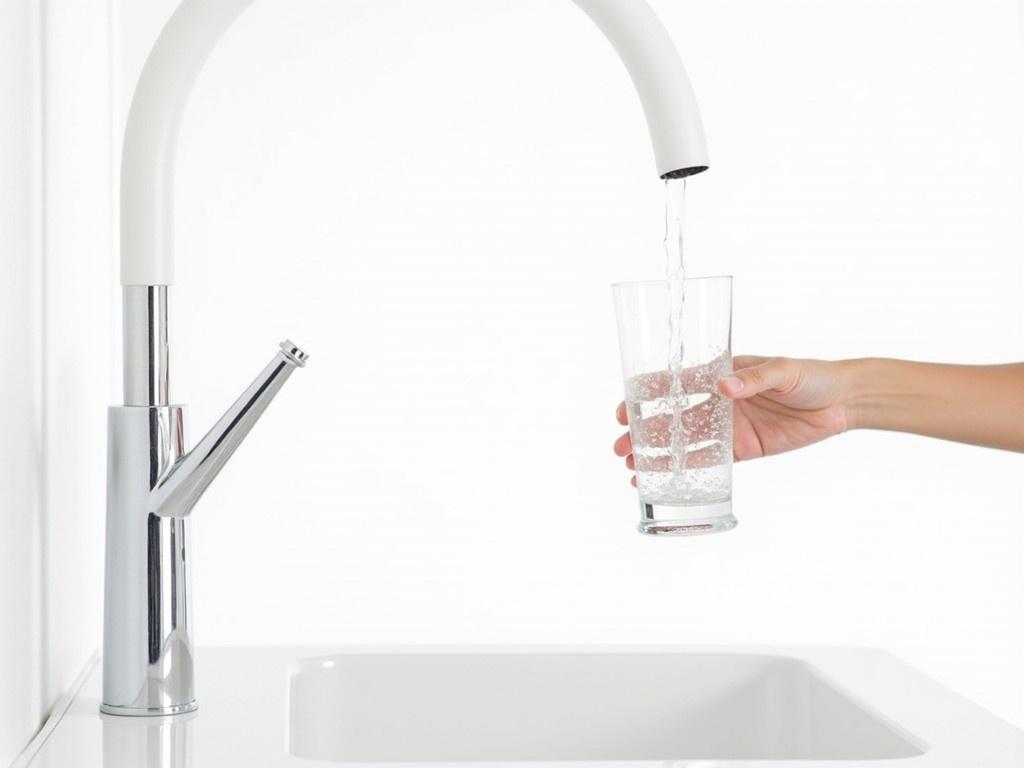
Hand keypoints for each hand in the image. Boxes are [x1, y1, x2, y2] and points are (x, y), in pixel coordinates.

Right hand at [613, 356, 852, 483]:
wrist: (843, 402)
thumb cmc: (812, 375)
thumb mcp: (784, 369)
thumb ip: (755, 378)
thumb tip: (725, 386)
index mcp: (720, 374)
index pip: (675, 383)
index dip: (646, 394)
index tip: (624, 409)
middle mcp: (718, 401)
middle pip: (671, 418)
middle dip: (642, 432)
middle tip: (620, 446)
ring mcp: (728, 427)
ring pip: (683, 443)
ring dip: (656, 454)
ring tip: (631, 467)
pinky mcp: (742, 450)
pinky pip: (709, 462)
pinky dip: (684, 470)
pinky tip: (662, 478)